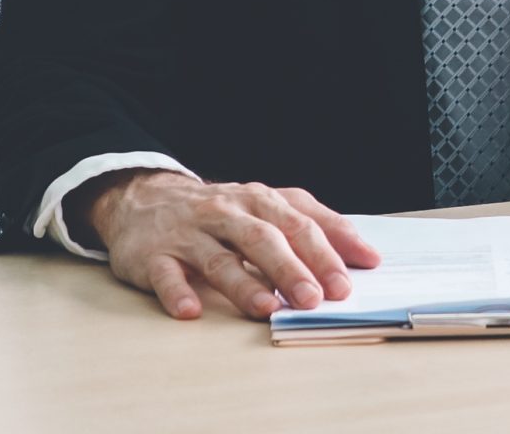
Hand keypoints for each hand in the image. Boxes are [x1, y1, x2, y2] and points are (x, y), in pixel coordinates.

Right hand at [78, 169, 381, 320]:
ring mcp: (189, 234)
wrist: (144, 198)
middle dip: (291, 269)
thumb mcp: (267, 208)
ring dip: (243, 285)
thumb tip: (365, 256)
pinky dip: (178, 292)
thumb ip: (314, 226)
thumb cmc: (221, 212)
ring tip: (266, 308)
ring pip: (219, 258)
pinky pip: (166, 274)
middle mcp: (227, 213)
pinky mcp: (153, 255)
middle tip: (315, 298)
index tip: (350, 279)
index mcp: (260, 201)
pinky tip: (191, 310)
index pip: (299, 223)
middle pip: (263, 240)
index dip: (326, 250)